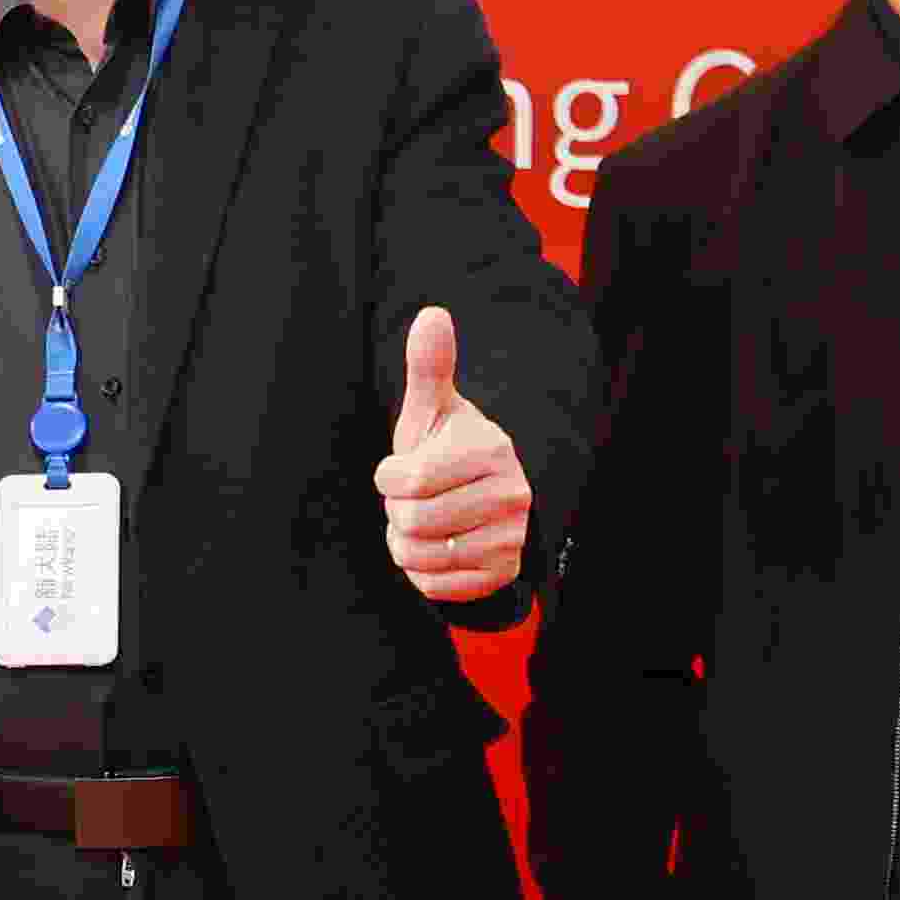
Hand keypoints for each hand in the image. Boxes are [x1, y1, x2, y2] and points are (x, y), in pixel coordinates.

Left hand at [374, 304, 530, 604]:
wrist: (479, 498)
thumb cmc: (445, 448)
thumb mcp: (431, 409)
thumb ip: (429, 367)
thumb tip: (432, 313)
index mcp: (488, 450)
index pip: (403, 481)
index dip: (388, 478)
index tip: (403, 469)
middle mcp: (511, 494)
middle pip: (410, 521)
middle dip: (398, 512)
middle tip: (418, 499)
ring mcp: (511, 536)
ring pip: (419, 556)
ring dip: (406, 543)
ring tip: (425, 521)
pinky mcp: (503, 572)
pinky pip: (434, 585)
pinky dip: (422, 572)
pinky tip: (438, 546)